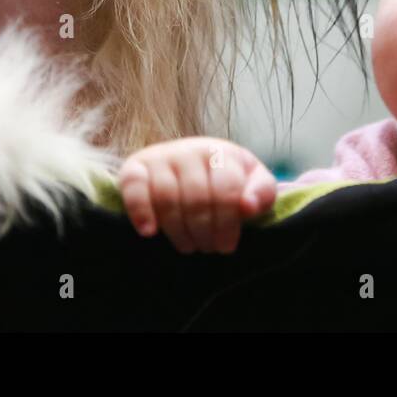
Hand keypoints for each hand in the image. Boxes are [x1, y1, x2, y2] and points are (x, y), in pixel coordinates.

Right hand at [118, 137, 277, 253]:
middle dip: (204, 232)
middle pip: (196, 198)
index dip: (227, 224)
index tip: (226, 246)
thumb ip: (262, 192)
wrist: (186, 165)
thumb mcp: (252, 182)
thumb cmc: (224, 180)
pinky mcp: (135, 166)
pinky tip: (149, 231)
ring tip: (188, 246)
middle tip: (207, 248)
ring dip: (178, 231)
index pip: (226, 190)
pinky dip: (140, 211)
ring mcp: (160, 156)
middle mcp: (189, 148)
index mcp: (220, 152)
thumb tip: (249, 206)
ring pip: (168, 198)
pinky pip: (134, 187)